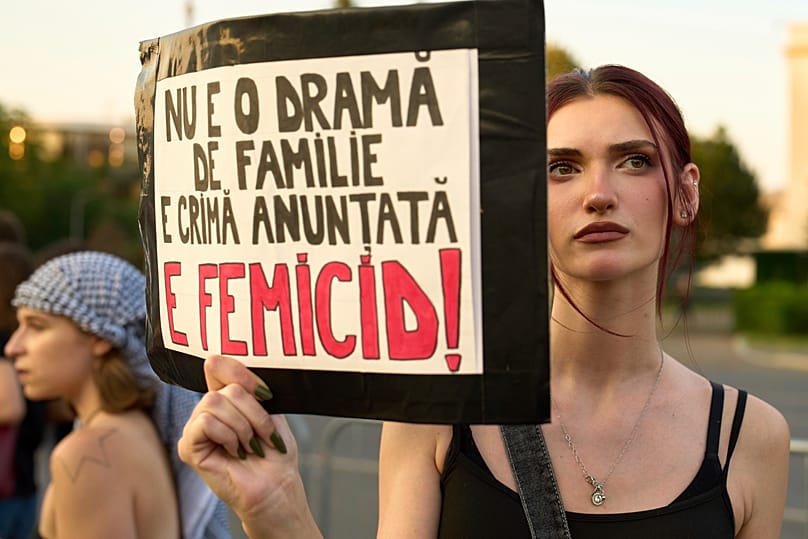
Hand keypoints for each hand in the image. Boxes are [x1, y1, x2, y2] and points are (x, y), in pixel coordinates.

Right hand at [178, 355, 321, 538]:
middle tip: (262, 434)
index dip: (240, 373)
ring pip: (213, 402)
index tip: (264, 393)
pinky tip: (235, 451)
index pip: (218, 366)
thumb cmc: (275, 451)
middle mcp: (208, 410)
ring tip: (250, 445)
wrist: (277, 484)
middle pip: (225, 388)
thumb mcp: (267, 408)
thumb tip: (214, 359)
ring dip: (243, 425)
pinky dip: (227, 435)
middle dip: (253, 412)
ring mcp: (196, 428)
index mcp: (226, 397)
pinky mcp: (188, 447)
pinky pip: (205, 422)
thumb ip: (245, 384)